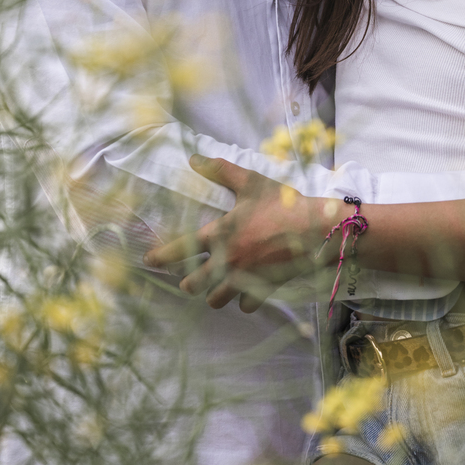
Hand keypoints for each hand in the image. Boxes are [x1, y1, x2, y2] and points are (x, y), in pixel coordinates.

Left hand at [143, 155, 321, 311]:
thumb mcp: (250, 182)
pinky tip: (246, 294)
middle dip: (189, 283)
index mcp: (219, 234)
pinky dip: (244, 301)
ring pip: (215, 300)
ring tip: (216, 289)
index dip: (160, 256)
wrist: (315, 228)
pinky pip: (245, 306)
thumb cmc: (282, 203)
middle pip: (193, 284)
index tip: (149, 260)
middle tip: (190, 279)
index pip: (180, 249)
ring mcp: (244, 278)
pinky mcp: (263, 289)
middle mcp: (227, 260)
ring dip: (213, 295)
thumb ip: (220, 170)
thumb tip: (194, 158)